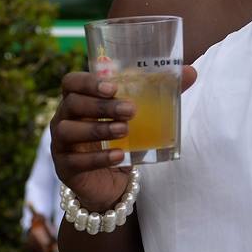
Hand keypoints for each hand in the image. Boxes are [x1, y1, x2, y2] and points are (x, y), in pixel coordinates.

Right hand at [50, 67, 196, 212]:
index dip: (88, 82)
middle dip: (101, 105)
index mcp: (77, 99)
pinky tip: (119, 156)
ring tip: (125, 130)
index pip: (70, 82)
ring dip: (99, 128)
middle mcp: (63, 118)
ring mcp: (60, 144)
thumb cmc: (120, 138)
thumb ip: (160, 92)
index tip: (114, 86)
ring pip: (69, 131)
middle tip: (130, 110)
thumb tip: (191, 71)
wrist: (109, 181)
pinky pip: (76, 161)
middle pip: (72, 104)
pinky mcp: (65, 168)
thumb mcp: (137, 115)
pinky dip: (98, 157)